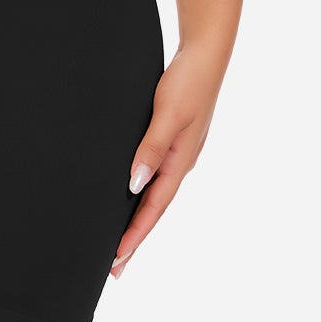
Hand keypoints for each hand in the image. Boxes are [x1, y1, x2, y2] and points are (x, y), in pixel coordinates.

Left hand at [110, 39, 226, 277]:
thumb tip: (134, 185)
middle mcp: (179, 163)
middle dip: (135, 237)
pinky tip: (132, 194)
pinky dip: (142, 193)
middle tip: (114, 266)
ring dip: (138, 218)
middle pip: (154, 209)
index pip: (153, 208)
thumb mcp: (168, 114)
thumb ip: (151, 148)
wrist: (205, 55)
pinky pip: (155, 176)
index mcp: (179, 162)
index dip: (134, 235)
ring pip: (154, 194)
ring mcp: (178, 153)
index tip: (115, 260)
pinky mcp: (173, 140)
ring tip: (119, 240)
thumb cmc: (187, 82)